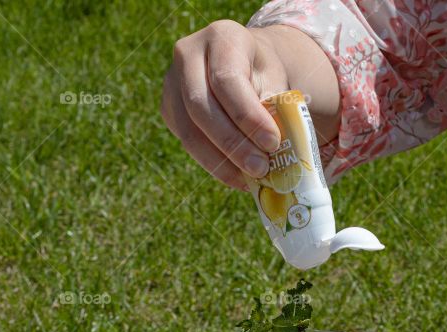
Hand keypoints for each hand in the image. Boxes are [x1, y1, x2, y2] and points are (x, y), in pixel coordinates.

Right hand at [161, 21, 287, 188]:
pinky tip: (237, 177)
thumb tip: (278, 152)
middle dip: (233, 144)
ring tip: (250, 179)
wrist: (242, 66)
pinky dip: (214, 164)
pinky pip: (188, 142)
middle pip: (201, 106)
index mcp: (221, 37)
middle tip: (260, 169)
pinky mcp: (168, 108)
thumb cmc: (262, 75)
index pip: (227, 80)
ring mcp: (172, 82)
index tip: (272, 143)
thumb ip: (274, 108)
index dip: (248, 116)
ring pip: (190, 131)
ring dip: (222, 162)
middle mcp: (188, 54)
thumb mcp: (275, 80)